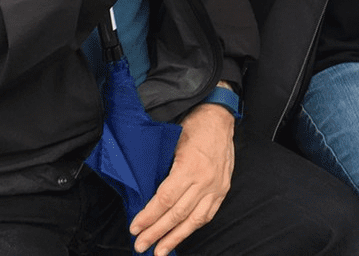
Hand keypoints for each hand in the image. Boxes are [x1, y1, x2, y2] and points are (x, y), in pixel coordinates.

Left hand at [129, 103, 235, 255]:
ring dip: (175, 237)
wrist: (219, 116)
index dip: (149, 216)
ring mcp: (216, 186)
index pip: (165, 200)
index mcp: (190, 166)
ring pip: (194, 220)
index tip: (135, 227)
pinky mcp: (222, 189)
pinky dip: (193, 227)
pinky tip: (181, 236)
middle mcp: (205, 180)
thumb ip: (161, 168)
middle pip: (177, 214)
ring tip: (160, 251)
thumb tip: (144, 193)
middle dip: (157, 232)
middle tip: (140, 245)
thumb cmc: (193, 125)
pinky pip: (207, 214)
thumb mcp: (172, 142)